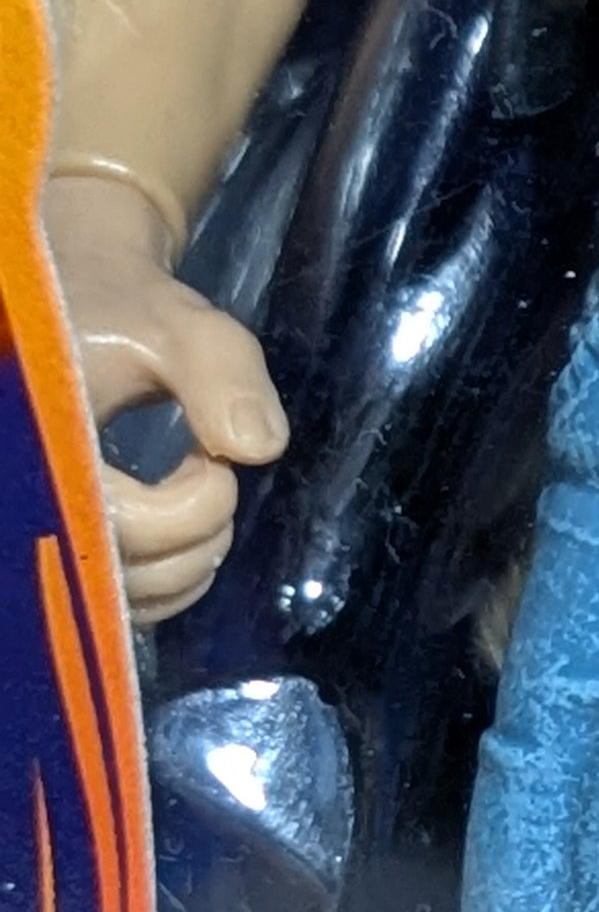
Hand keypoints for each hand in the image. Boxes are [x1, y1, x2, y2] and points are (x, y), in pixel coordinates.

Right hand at [41, 172, 288, 625]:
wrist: (79, 309)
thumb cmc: (122, 314)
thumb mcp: (178, 326)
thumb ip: (221, 371)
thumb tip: (258, 446)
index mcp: (36, 441)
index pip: (119, 524)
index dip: (190, 508)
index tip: (211, 457)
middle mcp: (27, 501)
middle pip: (124, 573)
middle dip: (199, 535)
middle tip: (211, 473)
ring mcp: (42, 529)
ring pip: (127, 600)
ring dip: (192, 561)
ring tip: (199, 494)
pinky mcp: (64, 546)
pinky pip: (121, 602)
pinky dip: (172, 580)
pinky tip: (183, 524)